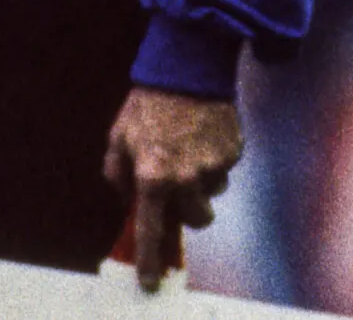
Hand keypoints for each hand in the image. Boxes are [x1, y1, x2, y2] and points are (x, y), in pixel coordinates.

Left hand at [103, 86, 242, 291]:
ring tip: (192, 152)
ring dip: (203, 184)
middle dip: (188, 209)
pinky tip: (205, 137)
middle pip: (196, 219)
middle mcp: (186, 178)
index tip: (151, 283)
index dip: (150, 261)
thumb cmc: (148, 106)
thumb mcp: (118, 140)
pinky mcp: (234, 151)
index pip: (151, 231)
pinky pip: (225, 170)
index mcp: (152, 178)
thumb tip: (132, 200)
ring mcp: (214, 166)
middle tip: (180, 188)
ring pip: (212, 195)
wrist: (189, 68)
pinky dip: (216, 161)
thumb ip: (120, 177)